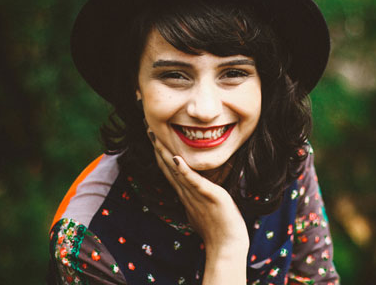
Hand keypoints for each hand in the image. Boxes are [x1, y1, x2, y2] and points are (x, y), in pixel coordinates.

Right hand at [147, 129, 248, 253]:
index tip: (154, 137)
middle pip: (168, 167)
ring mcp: (195, 194)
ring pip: (176, 171)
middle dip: (158, 147)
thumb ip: (197, 197)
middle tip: (148, 128)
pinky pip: (193, 181)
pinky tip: (176, 157)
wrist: (227, 246)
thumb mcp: (204, 208)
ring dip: (165, 153)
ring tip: (155, 137)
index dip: (161, 154)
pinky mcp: (207, 195)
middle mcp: (186, 193)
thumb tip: (195, 190)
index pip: (170, 170)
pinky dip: (183, 170)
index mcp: (186, 194)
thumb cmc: (219, 229)